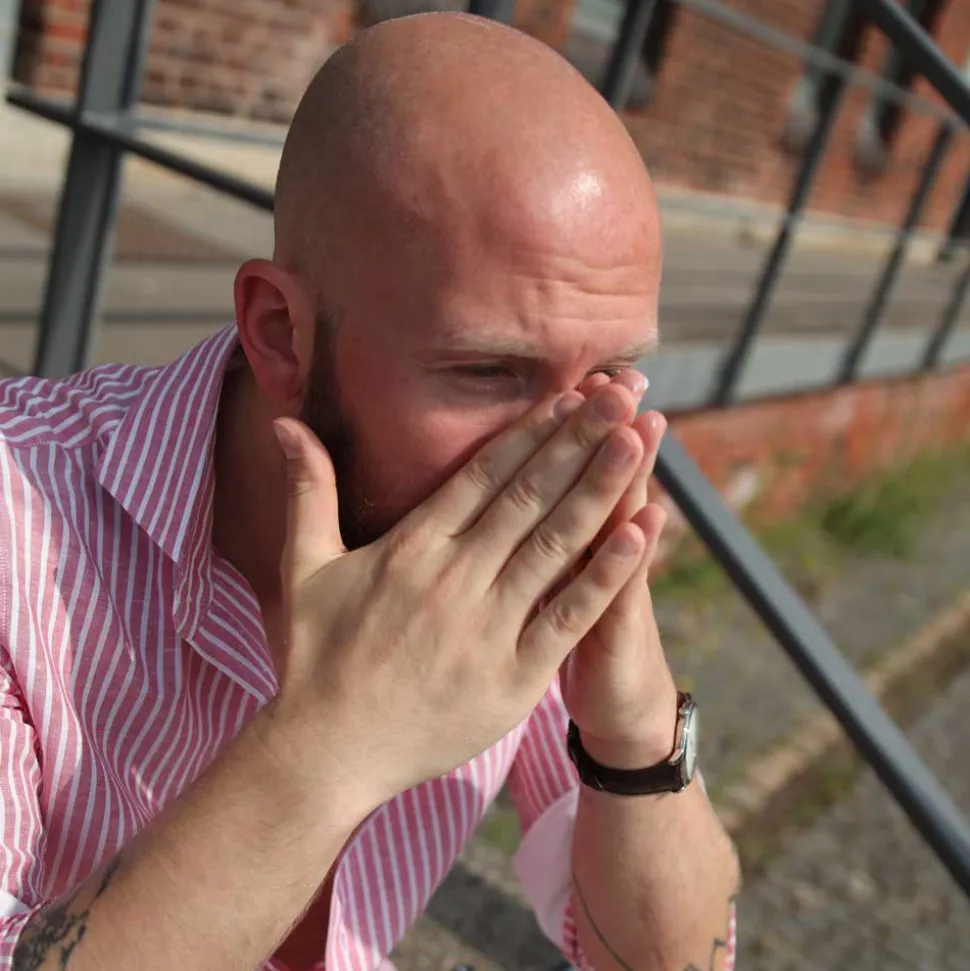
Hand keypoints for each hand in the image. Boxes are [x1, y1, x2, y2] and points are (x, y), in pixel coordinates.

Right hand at [263, 382, 649, 811]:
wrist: (326, 753)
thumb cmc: (315, 659)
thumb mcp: (303, 566)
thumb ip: (308, 490)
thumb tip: (284, 423)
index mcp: (412, 547)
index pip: (484, 475)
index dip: (532, 431)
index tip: (570, 395)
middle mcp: (455, 578)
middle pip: (529, 497)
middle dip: (578, 441)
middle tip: (622, 393)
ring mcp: (487, 628)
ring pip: (555, 545)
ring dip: (599, 489)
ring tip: (636, 439)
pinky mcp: (513, 678)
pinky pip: (568, 617)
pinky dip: (607, 575)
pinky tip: (642, 534)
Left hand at [560, 372, 677, 766]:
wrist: (614, 701)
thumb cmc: (554, 638)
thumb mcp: (542, 586)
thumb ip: (523, 531)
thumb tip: (490, 484)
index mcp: (551, 536)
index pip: (553, 471)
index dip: (561, 430)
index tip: (571, 380)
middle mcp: (587, 550)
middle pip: (589, 482)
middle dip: (599, 432)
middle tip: (616, 378)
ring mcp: (608, 586)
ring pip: (615, 521)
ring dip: (628, 476)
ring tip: (643, 424)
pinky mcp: (616, 630)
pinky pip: (621, 591)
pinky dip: (633, 556)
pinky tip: (652, 517)